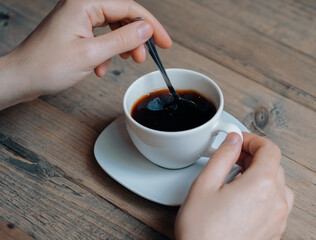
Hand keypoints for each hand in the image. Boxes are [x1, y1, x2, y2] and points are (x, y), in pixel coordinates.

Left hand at [0, 0, 170, 109]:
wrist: (22, 78)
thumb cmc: (47, 65)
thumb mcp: (92, 54)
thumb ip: (123, 39)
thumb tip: (147, 29)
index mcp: (85, 3)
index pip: (129, 8)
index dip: (151, 26)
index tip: (165, 42)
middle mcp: (82, 6)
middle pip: (123, 17)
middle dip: (136, 38)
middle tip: (143, 57)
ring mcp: (79, 19)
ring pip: (114, 28)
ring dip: (122, 47)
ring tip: (125, 62)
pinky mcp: (77, 31)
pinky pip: (102, 37)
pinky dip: (107, 53)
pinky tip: (101, 68)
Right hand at [175, 132, 293, 239]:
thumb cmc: (202, 232)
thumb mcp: (205, 184)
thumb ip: (223, 156)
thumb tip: (233, 140)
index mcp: (262, 186)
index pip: (270, 149)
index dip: (253, 140)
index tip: (239, 141)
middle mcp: (277, 203)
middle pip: (275, 165)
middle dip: (254, 156)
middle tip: (233, 157)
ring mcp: (278, 220)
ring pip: (279, 185)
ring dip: (261, 174)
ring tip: (238, 177)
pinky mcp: (274, 232)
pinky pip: (277, 204)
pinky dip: (264, 193)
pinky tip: (243, 198)